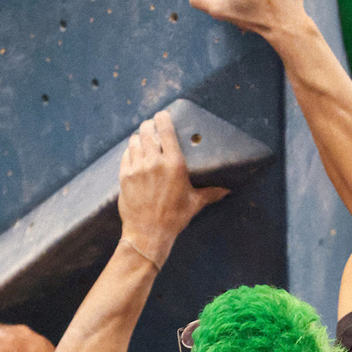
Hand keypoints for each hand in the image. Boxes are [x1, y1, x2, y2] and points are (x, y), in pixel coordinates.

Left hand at [117, 110, 228, 266]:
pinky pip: (125, 155)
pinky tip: (134, 155)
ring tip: (142, 141)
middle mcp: (154, 162)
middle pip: (147, 130)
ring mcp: (137, 168)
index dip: (162, 118)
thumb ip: (210, 192)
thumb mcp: (194, 204)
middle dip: (149, 126)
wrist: (148, 235)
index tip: (162, 116)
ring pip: (134, 140)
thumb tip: (227, 190)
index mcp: (174, 164)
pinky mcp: (124, 176)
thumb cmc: (174, 219)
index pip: (166, 129)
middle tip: (152, 128)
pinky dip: (129, 152)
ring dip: (138, 138)